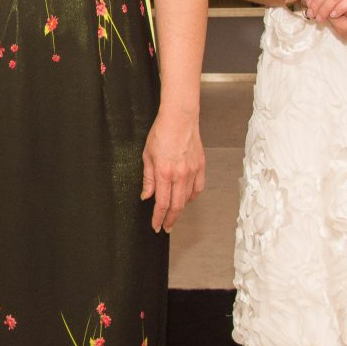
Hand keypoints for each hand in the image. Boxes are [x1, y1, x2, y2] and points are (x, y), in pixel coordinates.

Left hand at [141, 103, 204, 232]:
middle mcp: (180, 175)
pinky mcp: (200, 166)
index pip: (162, 203)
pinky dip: (192, 196)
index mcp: (164, 173)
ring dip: (180, 209)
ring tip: (173, 214)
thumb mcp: (147, 155)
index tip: (156, 226)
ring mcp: (192, 171)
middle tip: (166, 227)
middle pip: (176, 206)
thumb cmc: (161, 132)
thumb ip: (148, 178)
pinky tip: (186, 199)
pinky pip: (198, 188)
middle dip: (170, 219)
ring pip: (187, 198)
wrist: (180, 118)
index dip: (158, 218)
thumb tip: (147, 195)